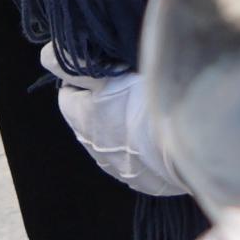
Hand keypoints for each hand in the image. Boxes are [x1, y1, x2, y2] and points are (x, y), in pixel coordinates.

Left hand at [47, 47, 187, 200]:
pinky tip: (159, 137)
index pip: (68, 95)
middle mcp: (96, 148)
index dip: (82, 80)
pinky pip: (137, 163)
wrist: (193, 142)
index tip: (103, 70)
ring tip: (147, 112)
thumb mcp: (108, 70)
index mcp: (83, 118)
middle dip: (101, 104)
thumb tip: (46, 56)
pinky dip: (142, 150)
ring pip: (112, 143)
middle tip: (128, 86)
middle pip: (89, 120)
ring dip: (122, 128)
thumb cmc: (150, 99)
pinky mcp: (147, 183)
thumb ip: (74, 63)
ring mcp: (122, 169)